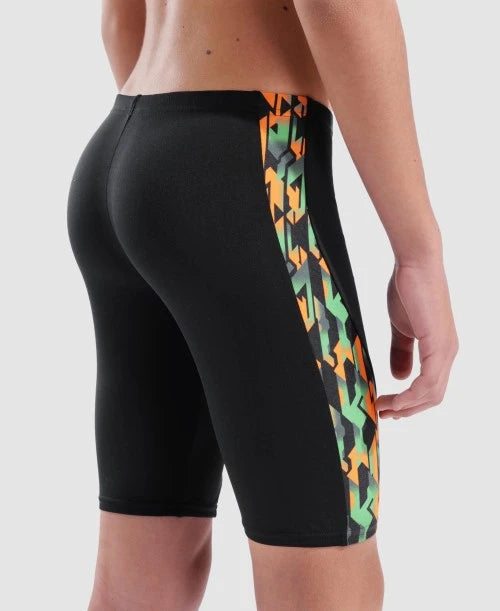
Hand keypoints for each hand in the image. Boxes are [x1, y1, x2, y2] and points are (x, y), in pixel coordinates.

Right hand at [376, 260, 457, 418]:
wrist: (416, 265)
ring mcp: (445, 350)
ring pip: (432, 393)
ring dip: (406, 406)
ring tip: (384, 408)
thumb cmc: (409, 290)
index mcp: (440, 350)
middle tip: (382, 413)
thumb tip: (400, 377)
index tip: (386, 406)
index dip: (409, 402)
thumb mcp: (401, 328)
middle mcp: (448, 353)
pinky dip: (411, 396)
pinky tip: (396, 399)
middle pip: (433, 396)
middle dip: (407, 410)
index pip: (430, 388)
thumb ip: (401, 352)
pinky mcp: (438, 344)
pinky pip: (428, 382)